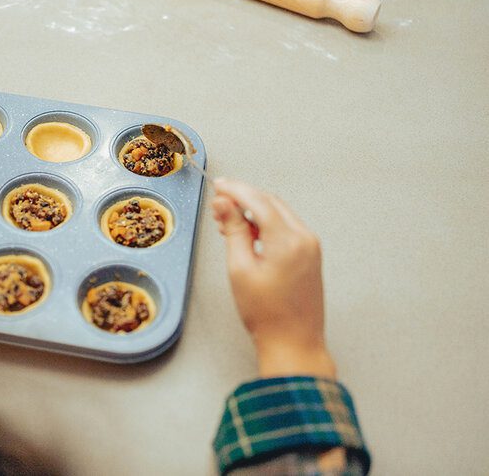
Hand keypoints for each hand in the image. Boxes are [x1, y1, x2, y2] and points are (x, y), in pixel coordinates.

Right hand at [211, 179, 335, 378]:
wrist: (294, 343)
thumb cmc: (268, 315)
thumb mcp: (240, 269)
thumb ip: (234, 231)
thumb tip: (225, 204)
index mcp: (287, 240)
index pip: (258, 200)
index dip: (235, 190)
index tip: (218, 186)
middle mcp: (304, 238)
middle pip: (271, 202)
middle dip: (244, 199)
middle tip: (219, 205)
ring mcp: (310, 247)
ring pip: (279, 214)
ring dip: (255, 211)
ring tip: (228, 223)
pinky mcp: (310, 255)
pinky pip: (287, 228)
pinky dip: (267, 225)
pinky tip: (249, 234)